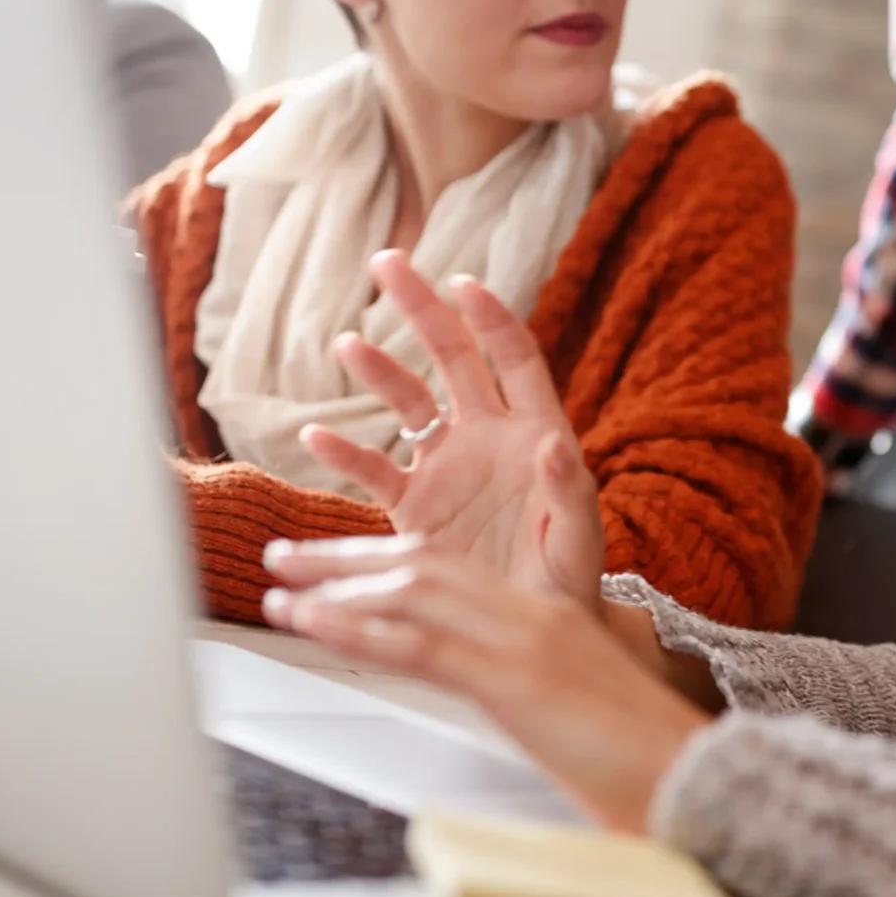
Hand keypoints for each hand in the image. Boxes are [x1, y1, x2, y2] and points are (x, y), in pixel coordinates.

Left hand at [263, 540, 709, 832]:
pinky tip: (313, 624)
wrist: (695, 777)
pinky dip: (356, 628)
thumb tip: (487, 701)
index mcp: (547, 616)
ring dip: (334, 587)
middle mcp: (532, 614)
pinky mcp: (516, 678)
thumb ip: (524, 691)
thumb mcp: (571, 711)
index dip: (382, 562)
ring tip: (279, 590)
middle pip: (421, 564)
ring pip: (412, 589)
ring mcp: (525, 640)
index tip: (330, 566)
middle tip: (285, 557)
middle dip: (344, 559)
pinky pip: (420, 643)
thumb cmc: (641, 761)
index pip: (449, 571)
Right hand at [299, 253, 604, 605]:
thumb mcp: (578, 540)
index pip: (514, 358)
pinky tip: (317, 435)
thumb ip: (568, 491)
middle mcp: (487, 438)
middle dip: (421, 309)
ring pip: (408, 403)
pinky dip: (346, 453)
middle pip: (452, 357)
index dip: (491, 318)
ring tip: (349, 344)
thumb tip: (554, 444)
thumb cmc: (568, 581)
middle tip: (388, 262)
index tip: (463, 283)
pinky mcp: (414, 508)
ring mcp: (447, 469)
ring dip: (380, 371)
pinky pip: (374, 471)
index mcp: (534, 433)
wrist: (530, 633)